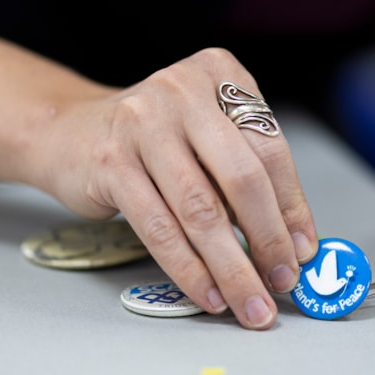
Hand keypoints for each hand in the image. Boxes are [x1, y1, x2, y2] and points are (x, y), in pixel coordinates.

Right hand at [35, 47, 318, 328]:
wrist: (70, 132)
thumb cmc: (154, 138)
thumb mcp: (207, 134)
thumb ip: (247, 173)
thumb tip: (292, 242)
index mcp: (219, 73)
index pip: (271, 149)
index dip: (292, 207)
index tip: (303, 251)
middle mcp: (183, 89)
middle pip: (242, 177)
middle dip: (269, 240)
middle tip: (282, 281)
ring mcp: (143, 124)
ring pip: (202, 211)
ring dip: (233, 266)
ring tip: (250, 301)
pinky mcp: (112, 162)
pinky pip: (160, 229)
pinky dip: (190, 269)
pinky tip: (209, 292)